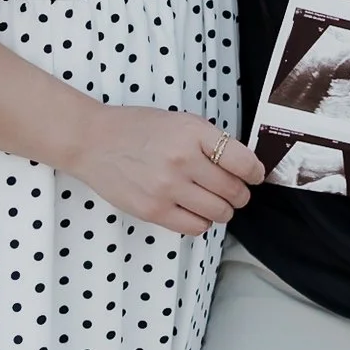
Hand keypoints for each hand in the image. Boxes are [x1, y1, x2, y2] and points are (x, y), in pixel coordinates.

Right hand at [74, 107, 264, 235]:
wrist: (94, 141)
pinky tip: (194, 210)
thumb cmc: (138, 128)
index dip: (255, 172)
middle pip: (234, 191)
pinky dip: (202, 222)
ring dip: (223, 210)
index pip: (242, 161)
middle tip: (234, 191)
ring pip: (219, 213)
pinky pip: (196, 227)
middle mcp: (183, 160)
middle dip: (240, 194)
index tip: (255, 175)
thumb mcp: (180, 121)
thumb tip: (242, 165)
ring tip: (213, 201)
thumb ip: (210, 141)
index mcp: (193, 133)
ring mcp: (168, 188)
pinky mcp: (154, 211)